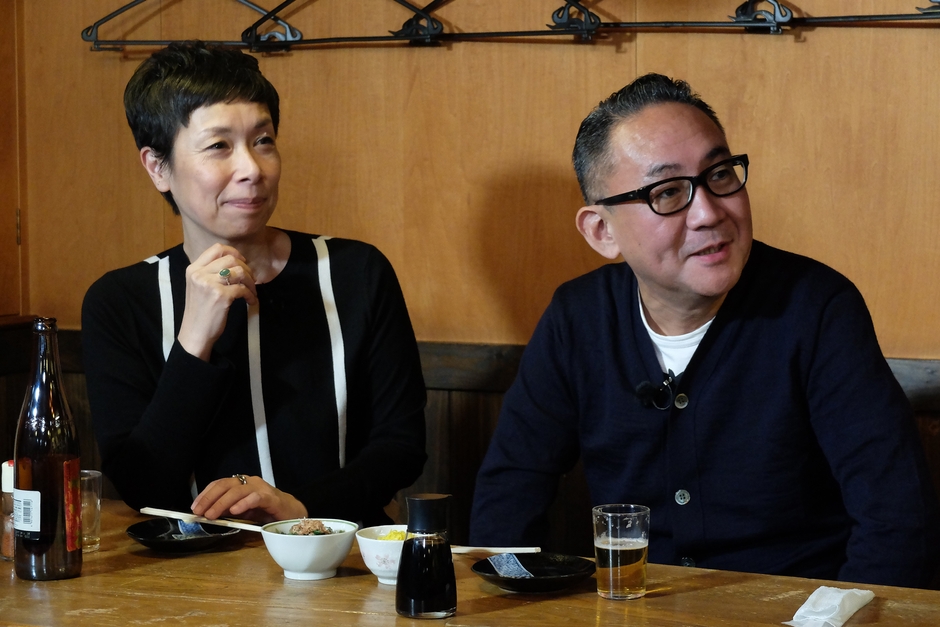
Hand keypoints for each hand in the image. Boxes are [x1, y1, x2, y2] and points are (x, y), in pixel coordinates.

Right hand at [177, 243, 258, 360]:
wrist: (195, 332)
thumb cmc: (199, 311)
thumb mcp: (198, 286)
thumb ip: (210, 272)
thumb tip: (235, 262)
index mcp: (193, 269)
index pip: (216, 249)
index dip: (233, 252)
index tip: (242, 261)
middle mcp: (199, 274)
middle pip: (231, 259)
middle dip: (246, 268)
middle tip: (250, 280)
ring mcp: (210, 284)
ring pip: (239, 271)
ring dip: (251, 282)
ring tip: (252, 291)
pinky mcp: (221, 296)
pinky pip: (243, 289)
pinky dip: (251, 295)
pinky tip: (251, 301)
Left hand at [191, 475, 307, 523]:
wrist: (291, 513)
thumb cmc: (265, 511)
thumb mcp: (242, 510)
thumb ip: (227, 509)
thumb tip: (207, 514)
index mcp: (242, 483)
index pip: (219, 484)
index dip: (206, 494)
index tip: (195, 507)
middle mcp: (250, 482)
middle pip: (226, 485)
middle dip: (210, 498)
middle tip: (199, 512)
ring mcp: (261, 488)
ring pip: (238, 491)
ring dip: (222, 503)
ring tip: (212, 515)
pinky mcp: (271, 498)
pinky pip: (255, 498)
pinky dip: (244, 503)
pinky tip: (235, 511)